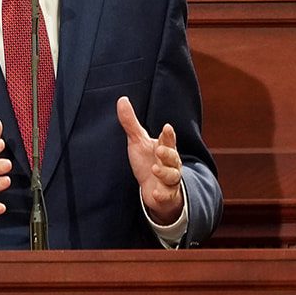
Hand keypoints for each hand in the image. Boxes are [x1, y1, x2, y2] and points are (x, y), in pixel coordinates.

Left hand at [117, 96, 182, 224]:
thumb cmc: (147, 161)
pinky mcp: (167, 195)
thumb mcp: (137, 141)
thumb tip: (122, 99)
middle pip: (173, 157)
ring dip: (165, 172)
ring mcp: (170, 180)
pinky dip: (163, 194)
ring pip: (173, 176)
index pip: (168, 140)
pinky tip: (156, 193)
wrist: (154, 188)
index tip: (166, 127)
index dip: (168, 135)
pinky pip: (168, 195)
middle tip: (159, 150)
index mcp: (165, 148)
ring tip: (155, 169)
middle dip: (168, 154)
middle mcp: (171, 163)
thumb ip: (131, 122)